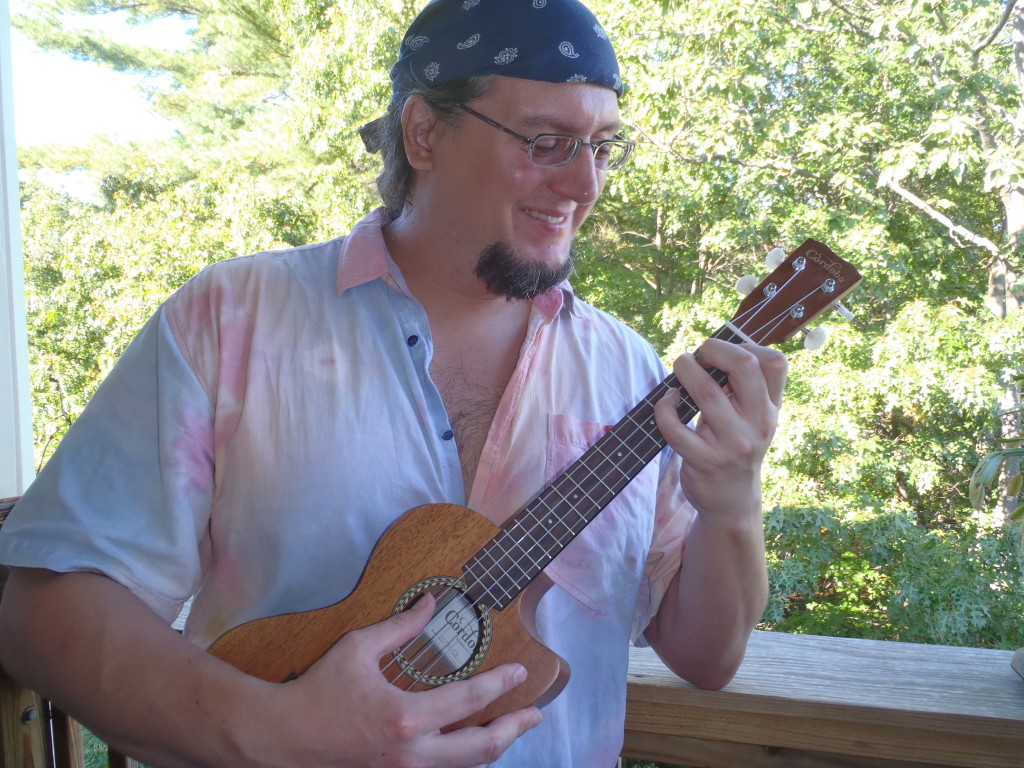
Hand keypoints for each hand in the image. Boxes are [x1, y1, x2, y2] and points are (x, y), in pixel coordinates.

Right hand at [255, 594, 541, 767]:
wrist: (282, 737)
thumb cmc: (317, 690)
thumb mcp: (357, 648)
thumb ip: (400, 626)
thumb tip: (430, 603)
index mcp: (404, 716)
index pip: (469, 700)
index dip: (501, 685)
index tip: (519, 673)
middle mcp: (410, 753)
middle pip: (481, 749)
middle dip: (514, 729)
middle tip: (534, 714)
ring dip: (493, 749)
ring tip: (510, 730)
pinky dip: (463, 762)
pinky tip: (471, 747)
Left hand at [653, 339, 786, 523]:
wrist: (732, 500)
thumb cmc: (737, 446)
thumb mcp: (753, 418)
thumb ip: (743, 387)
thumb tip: (711, 350)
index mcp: (771, 408)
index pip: (775, 362)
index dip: (746, 344)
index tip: (723, 353)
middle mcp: (759, 424)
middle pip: (745, 366)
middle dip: (714, 349)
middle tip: (698, 354)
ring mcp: (733, 444)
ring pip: (706, 393)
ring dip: (685, 372)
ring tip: (679, 370)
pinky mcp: (705, 461)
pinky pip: (676, 429)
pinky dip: (664, 408)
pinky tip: (666, 402)